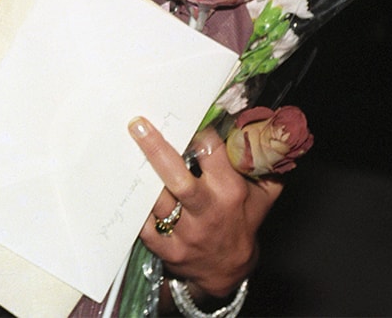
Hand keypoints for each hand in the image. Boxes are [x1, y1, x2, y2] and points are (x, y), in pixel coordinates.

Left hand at [128, 116, 282, 299]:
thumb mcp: (264, 194)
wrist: (229, 271)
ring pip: (158, 201)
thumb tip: (259, 127)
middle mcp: (208, 211)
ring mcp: (186, 233)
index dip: (197, 134)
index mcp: (230, 192)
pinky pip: (145, 227)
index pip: (211, 153)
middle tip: (137, 125)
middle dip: (156, 150)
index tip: (185, 120)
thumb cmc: (243, 222)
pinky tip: (130, 191)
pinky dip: (137, 210)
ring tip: (126, 153)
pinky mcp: (169, 249)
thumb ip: (262, 162)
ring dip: (142, 179)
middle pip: (178, 178)